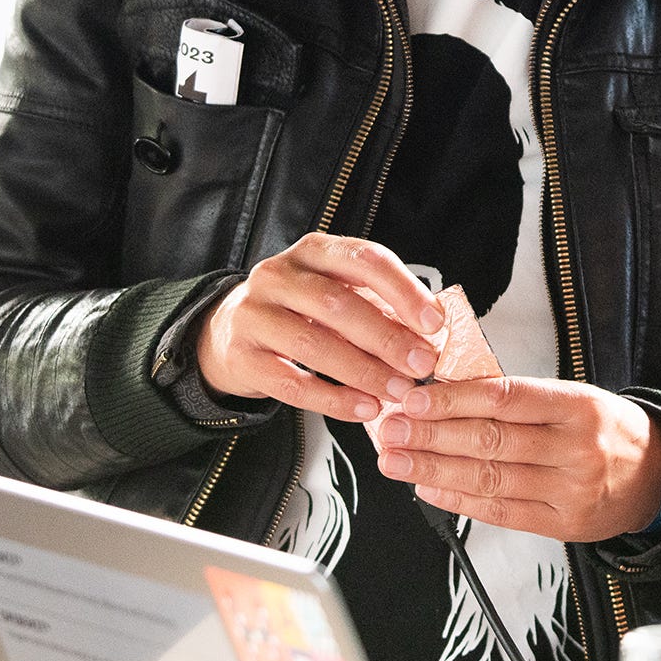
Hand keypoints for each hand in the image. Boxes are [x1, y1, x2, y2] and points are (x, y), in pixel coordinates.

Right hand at [195, 234, 443, 422]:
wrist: (226, 332)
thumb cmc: (296, 312)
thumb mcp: (334, 293)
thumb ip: (377, 306)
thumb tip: (430, 332)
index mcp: (312, 251)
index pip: (364, 259)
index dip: (403, 291)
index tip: (433, 322)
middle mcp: (279, 275)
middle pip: (339, 303)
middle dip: (387, 337)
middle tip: (422, 364)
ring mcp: (255, 314)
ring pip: (315, 344)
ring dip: (364, 372)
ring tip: (398, 392)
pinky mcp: (242, 357)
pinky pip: (292, 383)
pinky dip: (334, 399)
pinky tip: (363, 408)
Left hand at [371, 376, 660, 542]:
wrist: (655, 476)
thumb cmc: (603, 429)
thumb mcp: (573, 397)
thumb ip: (517, 398)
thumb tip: (446, 393)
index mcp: (579, 405)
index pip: (506, 397)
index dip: (454, 399)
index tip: (414, 398)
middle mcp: (576, 448)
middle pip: (491, 440)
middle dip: (432, 435)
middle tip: (390, 429)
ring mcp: (571, 491)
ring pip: (490, 479)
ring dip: (434, 469)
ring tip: (396, 459)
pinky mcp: (565, 525)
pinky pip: (502, 513)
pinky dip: (459, 500)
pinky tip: (428, 487)